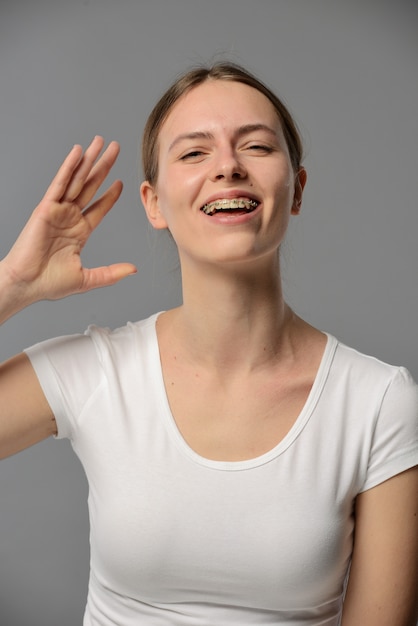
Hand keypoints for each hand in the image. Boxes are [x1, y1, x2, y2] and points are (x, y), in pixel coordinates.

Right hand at [2, 136, 136, 306]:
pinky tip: (78, 152)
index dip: (110, 195)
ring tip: (99, 142)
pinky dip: (69, 167)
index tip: (121, 182)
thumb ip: (111, 273)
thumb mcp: (88, 278)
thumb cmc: (49, 283)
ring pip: (77, 180)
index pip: (99, 208)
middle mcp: (70, 218)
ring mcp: (58, 211)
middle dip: (104, 167)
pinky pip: (60, 184)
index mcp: (79, 232)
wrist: (27, 285)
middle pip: (91, 187)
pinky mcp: (46, 208)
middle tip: (115, 148)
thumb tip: (133, 270)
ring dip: (89, 160)